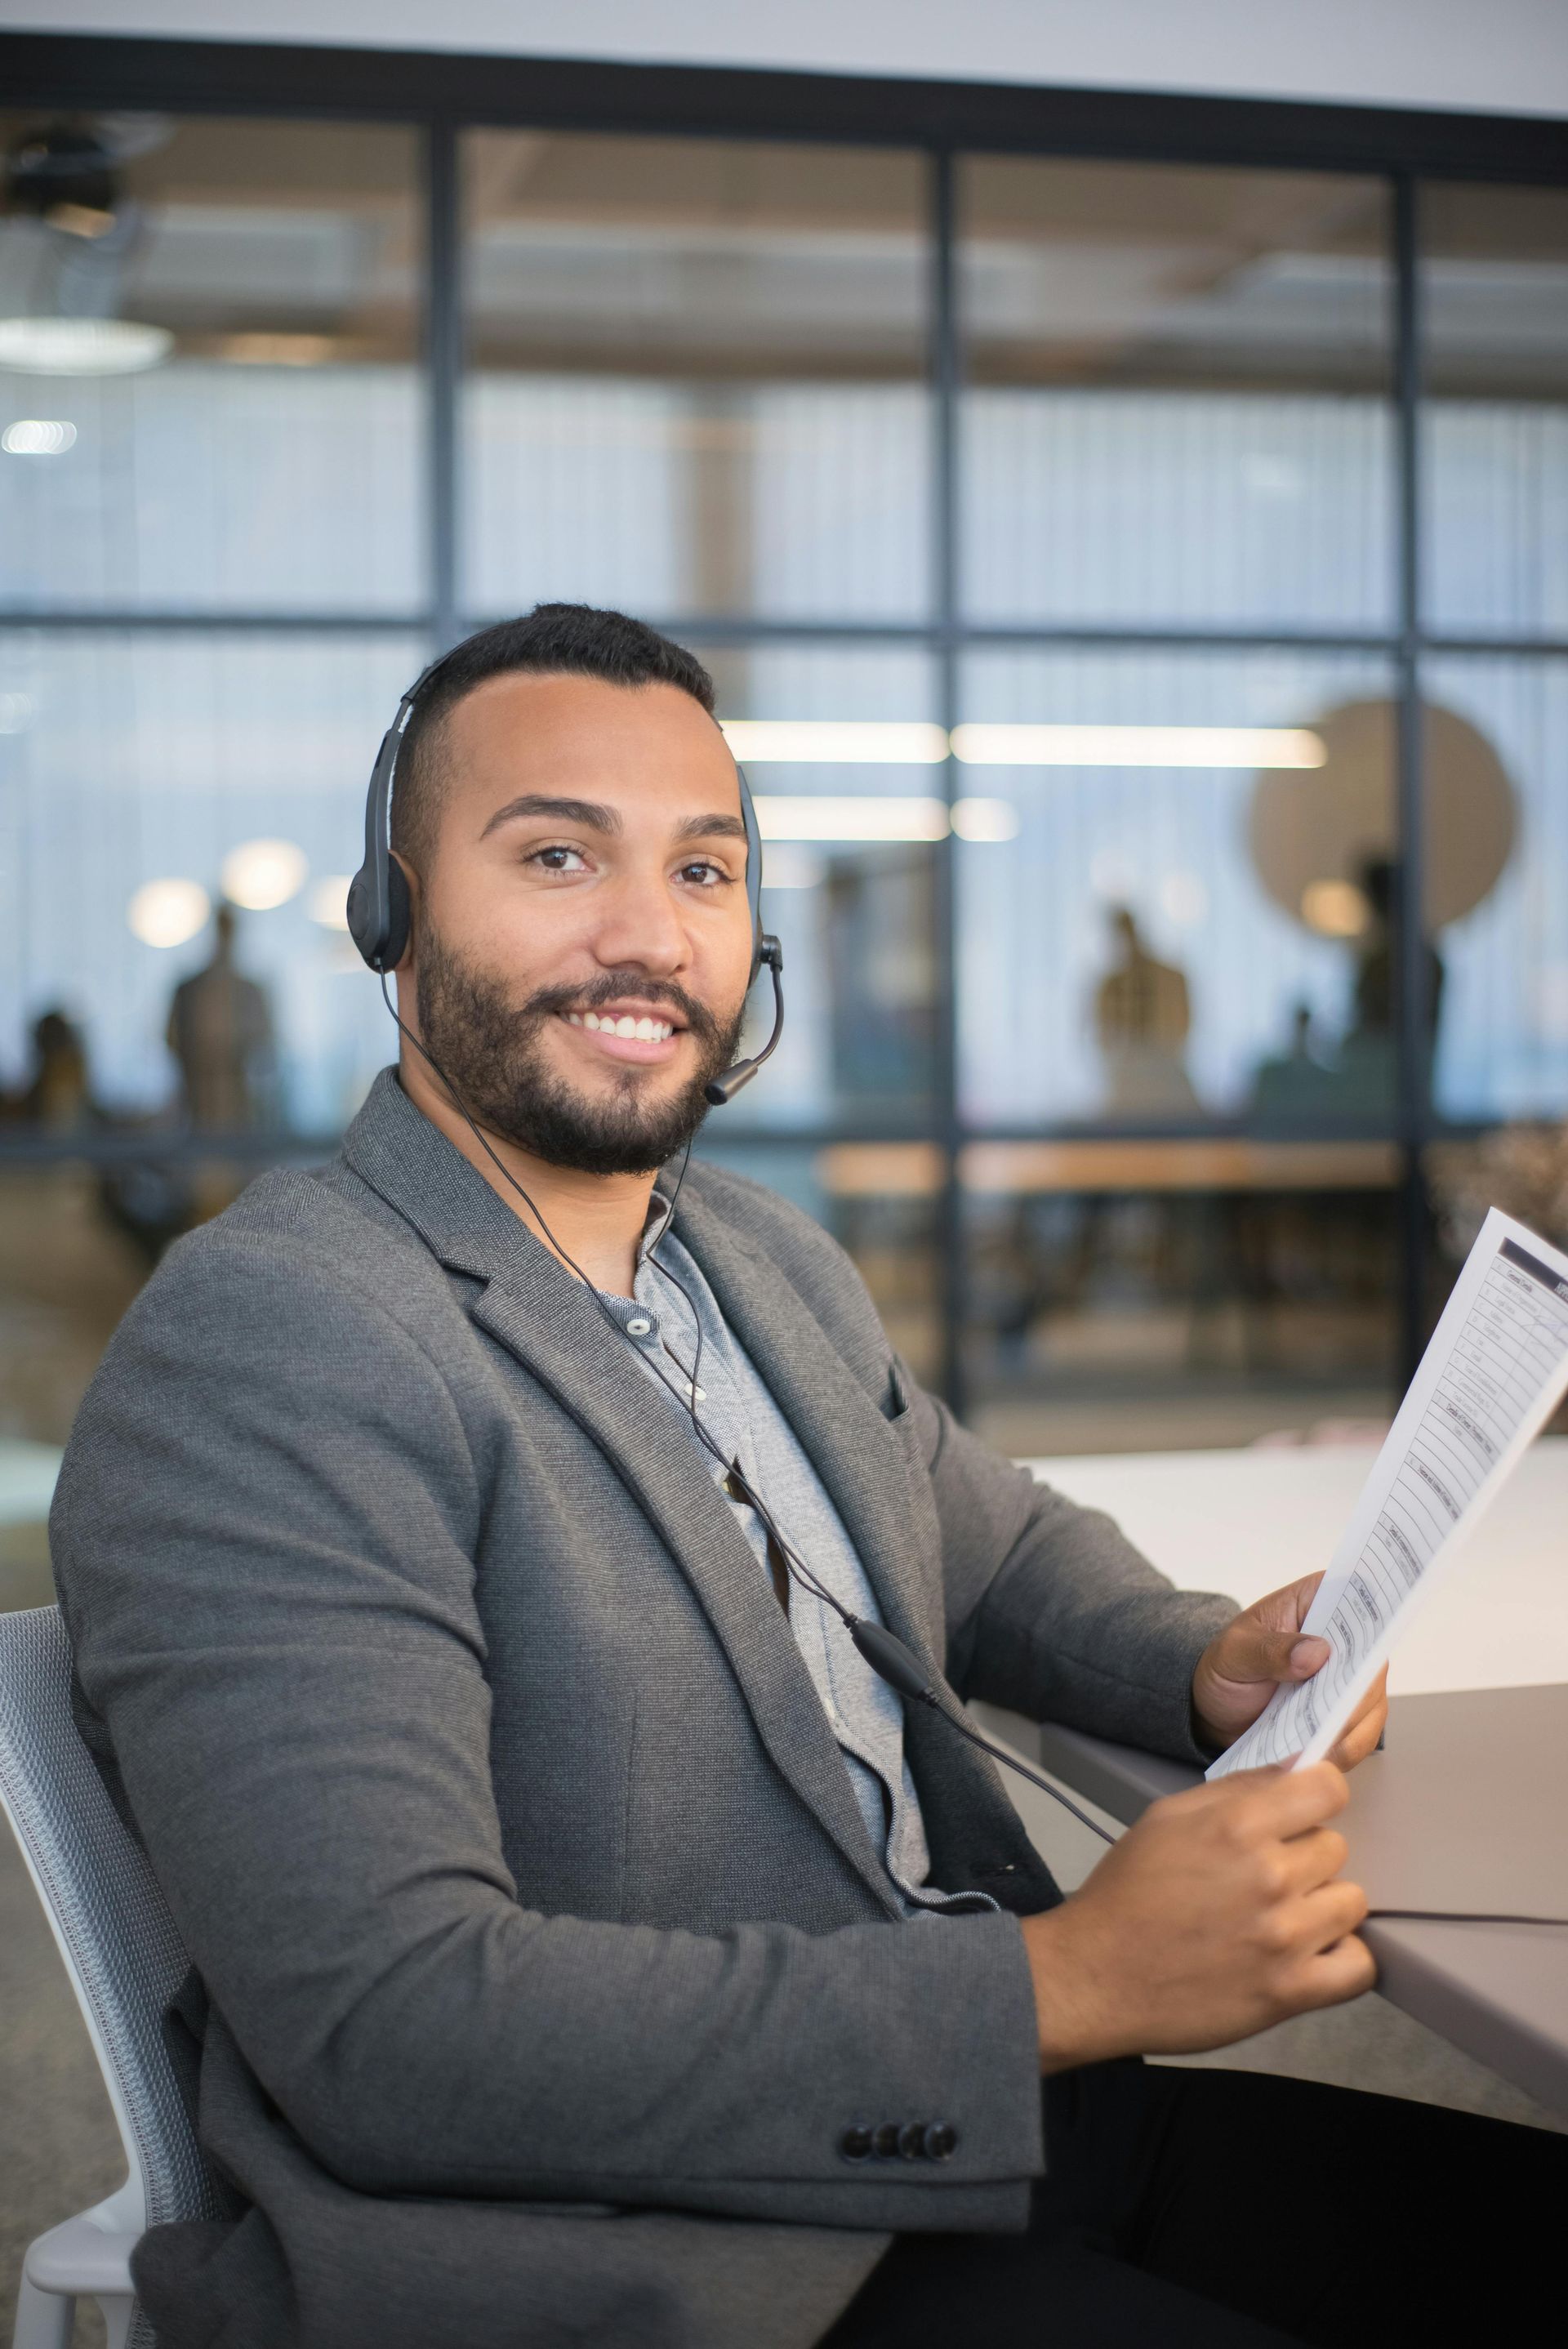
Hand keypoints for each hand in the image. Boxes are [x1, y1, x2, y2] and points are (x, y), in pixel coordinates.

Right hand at [1020, 1761, 1373, 2069]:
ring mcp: (1284, 1937)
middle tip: (1268, 1877)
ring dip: (1322, 1907)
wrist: (1096, 1976)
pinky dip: (1341, 1959)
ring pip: (1351, 1902)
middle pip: (1336, 1847)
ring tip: (1283, 1918)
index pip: (1328, 1788)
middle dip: (1306, 1857)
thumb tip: (1296, 1770)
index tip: (1301, 1814)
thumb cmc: (1127, 1894)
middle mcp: (1268, 1876)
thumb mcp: (1167, 1817)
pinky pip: (1359, 1966)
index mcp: (1236, 1825)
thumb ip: (1236, 1790)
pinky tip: (1310, 1954)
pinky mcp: (1290, 1992)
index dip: (1317, 1797)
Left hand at [1191, 1572, 1387, 1768]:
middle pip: (1372, 1655)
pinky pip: (1360, 1732)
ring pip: (1371, 1698)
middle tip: (1338, 1711)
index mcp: (1315, 1601)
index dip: (1374, 1610)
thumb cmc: (1227, 1666)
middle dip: (1359, 1685)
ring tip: (1326, 1745)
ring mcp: (1349, 1677)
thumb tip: (1316, 1652)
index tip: (1369, 1636)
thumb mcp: (1235, 1652)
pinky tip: (1323, 1758)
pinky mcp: (1347, 1713)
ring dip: (1352, 1724)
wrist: (1216, 1709)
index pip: (1356, 1593)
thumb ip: (1269, 1650)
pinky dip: (1345, 1748)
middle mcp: (1343, 1637)